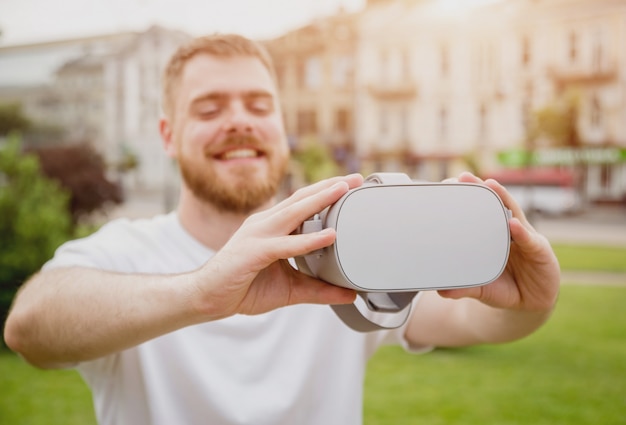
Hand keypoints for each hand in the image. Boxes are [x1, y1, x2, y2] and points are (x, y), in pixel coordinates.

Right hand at [190, 174, 363, 319]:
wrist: (207, 298)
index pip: (303, 203)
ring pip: (294, 212)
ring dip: (321, 200)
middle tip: (358, 179)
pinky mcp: (254, 251)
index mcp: (272, 226)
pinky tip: (329, 236)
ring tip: (344, 190)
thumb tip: (349, 294)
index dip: (327, 193)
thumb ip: (318, 290)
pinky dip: (309, 240)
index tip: (352, 186)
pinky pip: (286, 244)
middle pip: (302, 198)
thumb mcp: (290, 289)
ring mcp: (258, 234)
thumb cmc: (243, 287)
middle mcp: (265, 223)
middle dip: (330, 187)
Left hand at [437, 172, 559, 312]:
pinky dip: (522, 233)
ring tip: (489, 185)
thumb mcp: (482, 288)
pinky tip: (513, 225)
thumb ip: (465, 287)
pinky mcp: (540, 251)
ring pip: (513, 214)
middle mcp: (508, 231)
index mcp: (491, 236)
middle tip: (464, 177)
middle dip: (481, 189)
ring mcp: (525, 238)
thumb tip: (441, 291)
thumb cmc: (504, 286)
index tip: (448, 184)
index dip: (467, 199)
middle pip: (495, 205)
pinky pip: (530, 240)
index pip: (479, 213)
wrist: (531, 302)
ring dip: (502, 198)